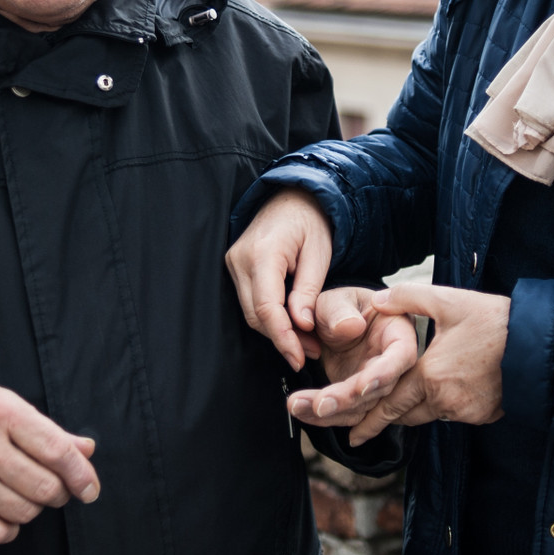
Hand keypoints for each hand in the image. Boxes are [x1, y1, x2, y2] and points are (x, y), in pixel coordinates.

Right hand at [0, 377, 99, 546]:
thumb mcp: (12, 405)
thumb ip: (51, 431)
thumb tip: (87, 450)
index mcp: (4, 414)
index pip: (56, 451)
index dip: (81, 474)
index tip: (90, 488)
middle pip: (44, 488)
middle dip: (59, 492)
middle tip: (54, 486)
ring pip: (24, 513)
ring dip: (34, 508)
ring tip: (25, 492)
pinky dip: (9, 528)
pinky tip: (5, 510)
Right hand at [225, 189, 332, 370]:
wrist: (293, 197)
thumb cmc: (309, 221)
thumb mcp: (319, 253)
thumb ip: (309, 290)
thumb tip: (302, 326)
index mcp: (263, 253)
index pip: (267, 307)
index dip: (283, 337)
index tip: (299, 357)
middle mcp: (241, 259)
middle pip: (256, 314)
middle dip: (282, 339)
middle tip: (310, 352)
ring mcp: (234, 263)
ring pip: (251, 312)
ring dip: (277, 331)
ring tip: (306, 342)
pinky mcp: (236, 269)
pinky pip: (250, 301)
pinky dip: (270, 317)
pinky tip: (292, 325)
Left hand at [286, 288, 419, 443]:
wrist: (329, 322)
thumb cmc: (341, 306)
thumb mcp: (337, 299)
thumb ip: (341, 310)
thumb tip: (351, 326)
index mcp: (397, 332)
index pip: (400, 355)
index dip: (383, 374)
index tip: (361, 387)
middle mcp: (392, 363)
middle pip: (379, 389)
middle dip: (347, 400)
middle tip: (319, 404)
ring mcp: (375, 384)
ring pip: (360, 407)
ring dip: (329, 412)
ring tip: (297, 405)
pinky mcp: (358, 398)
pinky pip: (344, 412)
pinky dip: (321, 416)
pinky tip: (302, 411)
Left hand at [345, 283, 509, 443]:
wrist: (541, 345)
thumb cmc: (495, 321)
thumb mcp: (449, 301)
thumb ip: (408, 297)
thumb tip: (378, 299)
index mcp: (430, 375)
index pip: (390, 404)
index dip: (369, 421)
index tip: (352, 437)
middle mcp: (445, 400)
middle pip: (407, 415)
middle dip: (388, 418)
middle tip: (366, 425)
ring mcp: (467, 411)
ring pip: (431, 414)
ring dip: (418, 408)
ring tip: (408, 398)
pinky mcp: (485, 415)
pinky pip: (455, 413)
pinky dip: (446, 404)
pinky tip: (450, 387)